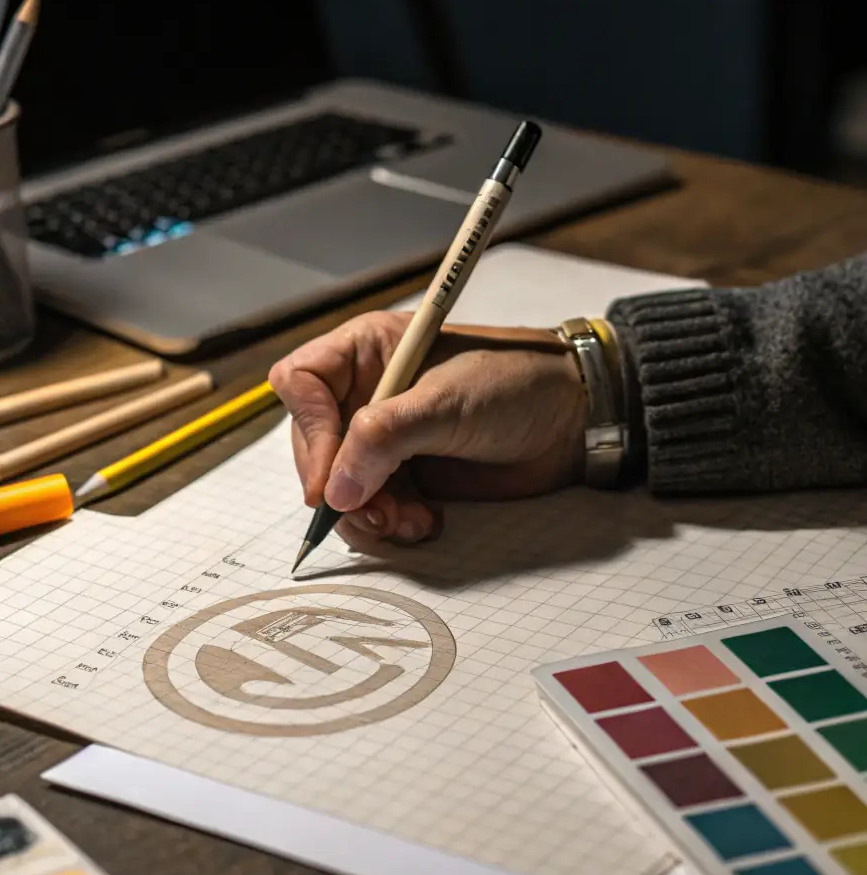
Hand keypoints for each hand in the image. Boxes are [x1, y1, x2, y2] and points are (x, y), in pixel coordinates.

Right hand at [268, 310, 586, 544]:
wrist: (572, 422)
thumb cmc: (516, 385)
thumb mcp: (446, 403)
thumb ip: (385, 439)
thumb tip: (334, 489)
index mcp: (367, 351)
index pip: (301, 384)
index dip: (308, 431)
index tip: (329, 477)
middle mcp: (366, 393)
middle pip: (312, 445)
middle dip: (339, 485)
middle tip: (373, 510)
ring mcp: (385, 438)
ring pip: (340, 485)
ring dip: (367, 513)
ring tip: (409, 521)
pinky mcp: (407, 475)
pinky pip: (373, 507)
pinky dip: (391, 523)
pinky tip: (425, 523)